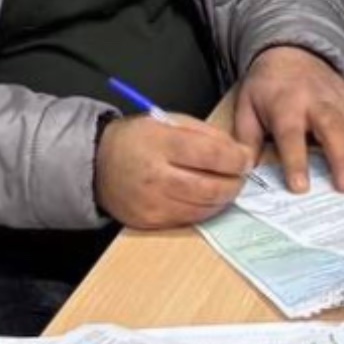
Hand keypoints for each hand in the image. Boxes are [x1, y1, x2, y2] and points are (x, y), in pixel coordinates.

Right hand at [96, 114, 253, 229]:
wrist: (98, 165)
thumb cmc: (136, 140)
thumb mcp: (169, 122)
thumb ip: (206, 134)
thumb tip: (239, 152)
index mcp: (160, 143)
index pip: (211, 155)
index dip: (236, 159)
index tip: (245, 159)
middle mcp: (155, 176)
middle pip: (211, 187)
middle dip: (234, 183)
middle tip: (239, 176)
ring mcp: (152, 202)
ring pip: (204, 208)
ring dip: (222, 199)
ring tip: (224, 186)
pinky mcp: (150, 222)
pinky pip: (189, 220)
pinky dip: (204, 210)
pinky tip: (205, 198)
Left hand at [233, 45, 343, 193]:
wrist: (290, 51)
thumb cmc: (267, 86)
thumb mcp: (246, 107)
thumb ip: (247, 139)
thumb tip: (244, 171)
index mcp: (286, 104)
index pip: (290, 134)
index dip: (296, 160)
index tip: (300, 187)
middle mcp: (317, 101)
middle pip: (332, 128)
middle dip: (341, 157)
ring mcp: (341, 100)